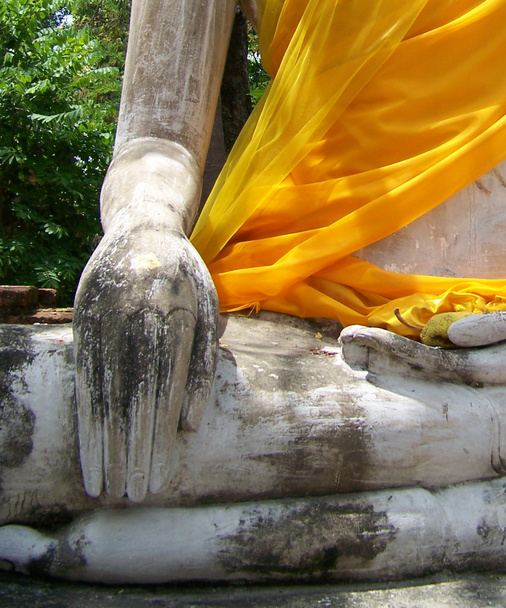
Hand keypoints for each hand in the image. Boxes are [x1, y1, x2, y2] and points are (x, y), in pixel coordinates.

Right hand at [73, 226, 218, 501]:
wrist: (142, 225)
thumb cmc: (186, 277)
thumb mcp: (208, 308)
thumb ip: (204, 363)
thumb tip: (189, 425)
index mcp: (172, 313)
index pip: (162, 389)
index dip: (156, 435)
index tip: (158, 476)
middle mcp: (133, 318)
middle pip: (130, 397)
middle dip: (131, 450)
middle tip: (134, 496)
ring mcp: (103, 321)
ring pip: (102, 393)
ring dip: (102, 445)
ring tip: (106, 487)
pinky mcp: (82, 324)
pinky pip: (82, 381)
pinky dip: (85, 419)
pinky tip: (88, 450)